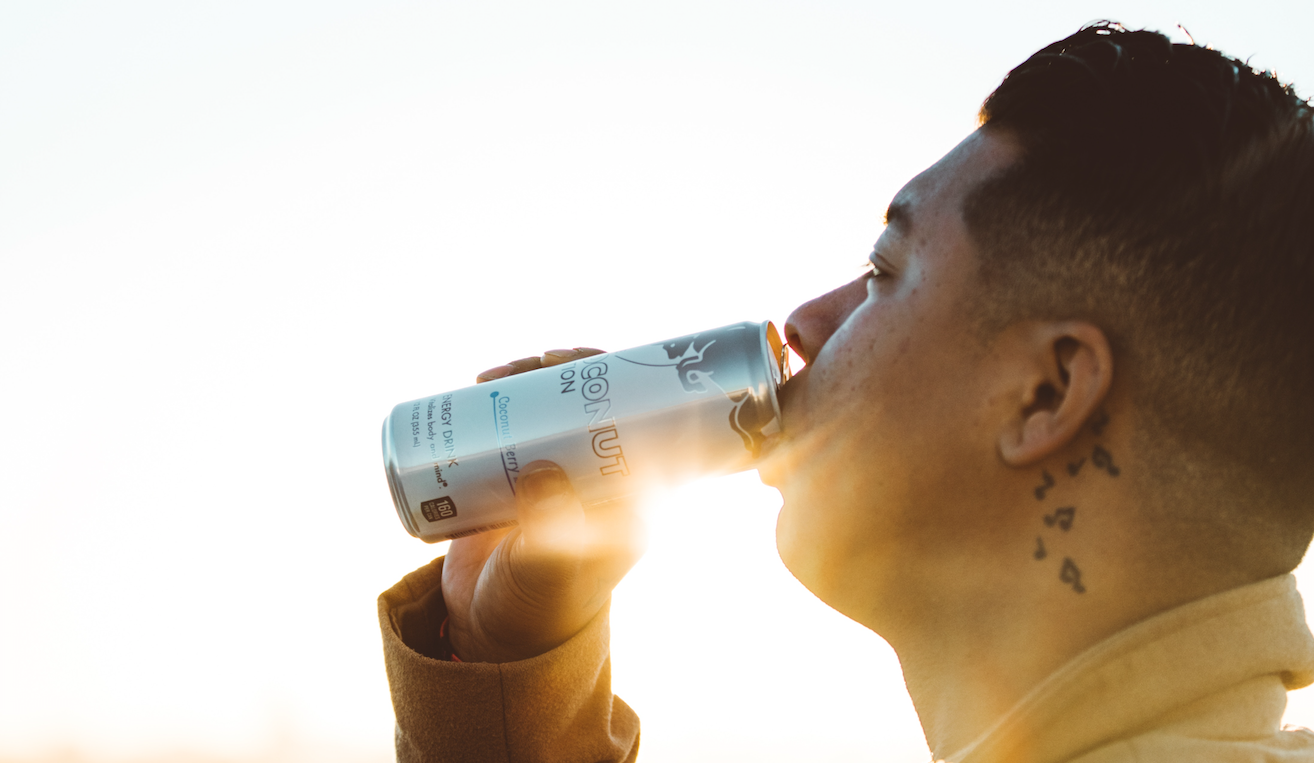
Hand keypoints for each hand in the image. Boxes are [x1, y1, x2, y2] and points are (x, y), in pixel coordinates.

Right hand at [441, 348, 645, 662]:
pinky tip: (481, 383)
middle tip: (531, 362)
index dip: (625, 380)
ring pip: (553, 407)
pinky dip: (501, 398)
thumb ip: (551, 528)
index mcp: (633, 496)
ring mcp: (559, 473)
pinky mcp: (519, 475)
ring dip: (529, 377)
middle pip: (595, 402)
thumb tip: (542, 473)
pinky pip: (516, 424)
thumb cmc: (536, 606)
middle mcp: (600, 477)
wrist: (492, 634)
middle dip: (565, 369)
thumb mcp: (548, 567)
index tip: (588, 361)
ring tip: (493, 375)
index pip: (644, 421)